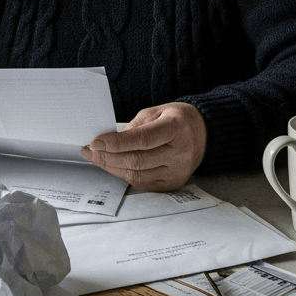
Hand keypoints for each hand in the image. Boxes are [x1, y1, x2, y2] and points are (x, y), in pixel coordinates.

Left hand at [80, 102, 206, 191]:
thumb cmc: (176, 119)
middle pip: (137, 161)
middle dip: (108, 157)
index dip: (116, 143)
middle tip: (91, 151)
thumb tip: (109, 141)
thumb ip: (134, 127)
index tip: (96, 142)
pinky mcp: (174, 183)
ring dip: (112, 168)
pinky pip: (143, 184)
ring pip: (138, 176)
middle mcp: (180, 153)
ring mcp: (178, 172)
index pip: (142, 139)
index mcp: (176, 128)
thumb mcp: (155, 112)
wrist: (203, 133)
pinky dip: (124, 175)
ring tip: (97, 158)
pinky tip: (113, 166)